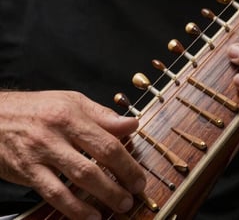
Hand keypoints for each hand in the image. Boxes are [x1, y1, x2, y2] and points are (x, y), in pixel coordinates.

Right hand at [0, 90, 145, 219]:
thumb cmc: (38, 108)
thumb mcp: (73, 102)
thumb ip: (103, 115)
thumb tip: (132, 124)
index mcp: (72, 115)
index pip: (108, 141)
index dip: (128, 163)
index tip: (139, 176)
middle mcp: (57, 134)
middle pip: (96, 163)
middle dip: (121, 181)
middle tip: (134, 194)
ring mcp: (41, 154)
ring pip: (78, 180)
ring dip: (103, 196)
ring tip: (119, 205)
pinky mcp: (28, 171)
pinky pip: (54, 194)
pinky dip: (74, 208)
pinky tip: (90, 216)